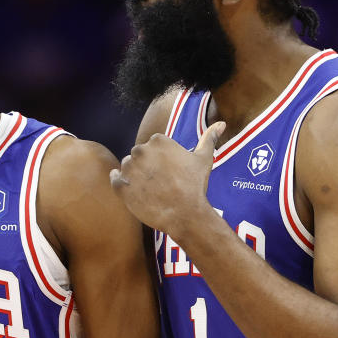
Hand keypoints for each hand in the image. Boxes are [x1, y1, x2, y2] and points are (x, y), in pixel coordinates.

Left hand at [110, 121, 224, 235]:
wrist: (184, 214)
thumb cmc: (195, 185)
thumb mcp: (204, 159)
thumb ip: (209, 138)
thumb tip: (222, 123)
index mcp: (158, 140)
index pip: (153, 146)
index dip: (162, 161)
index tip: (170, 173)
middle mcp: (140, 150)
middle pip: (139, 156)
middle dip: (148, 167)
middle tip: (162, 183)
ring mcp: (128, 168)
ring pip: (128, 168)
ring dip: (135, 176)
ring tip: (151, 190)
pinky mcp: (119, 185)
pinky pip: (115, 180)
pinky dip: (122, 184)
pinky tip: (134, 191)